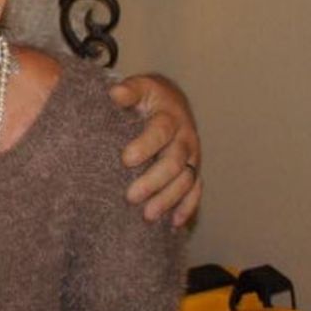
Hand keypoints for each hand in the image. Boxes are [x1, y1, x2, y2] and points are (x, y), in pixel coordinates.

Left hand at [109, 74, 201, 227]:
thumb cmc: (149, 97)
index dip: (145, 145)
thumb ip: (128, 91)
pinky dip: (187, 207)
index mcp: (170, 116)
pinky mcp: (193, 169)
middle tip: (130, 196)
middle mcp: (185, 137)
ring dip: (168, 199)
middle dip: (153, 181)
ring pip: (185, 181)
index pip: (160, 132)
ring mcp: (192, 156)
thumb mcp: (140, 87)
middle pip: (174, 162)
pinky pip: (195, 191)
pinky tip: (173, 223)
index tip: (126, 159)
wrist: (171, 101)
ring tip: (147, 215)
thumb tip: (115, 93)